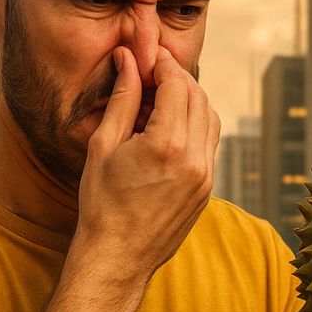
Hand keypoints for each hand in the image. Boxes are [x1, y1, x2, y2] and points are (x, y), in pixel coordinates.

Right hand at [71, 46, 220, 287]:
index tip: (149, 55)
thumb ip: (123, 98)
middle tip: (153, 72)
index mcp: (166, 145)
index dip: (164, 63)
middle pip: (198, 97)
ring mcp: (206, 175)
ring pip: (210, 118)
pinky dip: (195, 125)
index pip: (177, 85)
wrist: (117, 257)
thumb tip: (128, 58)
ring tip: (159, 99)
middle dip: (178, 78)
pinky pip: (210, 143)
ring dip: (190, 100)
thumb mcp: (104, 145)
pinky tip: (169, 126)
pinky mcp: (208, 188)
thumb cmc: (101, 203)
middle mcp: (195, 159)